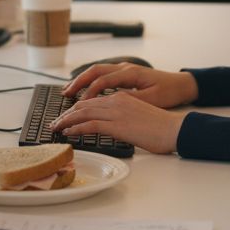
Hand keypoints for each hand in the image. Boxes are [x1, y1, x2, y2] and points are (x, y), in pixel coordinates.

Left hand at [50, 91, 187, 154]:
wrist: (174, 129)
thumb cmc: (161, 127)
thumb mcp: (139, 116)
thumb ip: (123, 117)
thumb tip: (113, 126)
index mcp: (122, 97)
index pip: (93, 101)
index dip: (77, 108)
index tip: (67, 116)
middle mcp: (116, 100)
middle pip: (84, 105)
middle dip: (67, 114)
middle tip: (55, 122)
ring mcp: (116, 112)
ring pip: (83, 113)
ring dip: (66, 120)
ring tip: (56, 127)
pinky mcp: (117, 125)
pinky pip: (90, 124)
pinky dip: (76, 128)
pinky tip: (68, 132)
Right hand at [62, 63, 197, 108]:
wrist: (183, 85)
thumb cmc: (170, 92)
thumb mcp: (153, 99)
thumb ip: (132, 99)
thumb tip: (112, 102)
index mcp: (131, 73)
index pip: (103, 80)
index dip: (89, 92)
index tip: (79, 104)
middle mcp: (125, 68)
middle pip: (95, 71)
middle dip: (78, 82)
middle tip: (65, 94)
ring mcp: (125, 69)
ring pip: (98, 71)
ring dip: (82, 80)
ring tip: (69, 92)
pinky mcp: (126, 74)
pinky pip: (103, 75)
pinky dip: (91, 81)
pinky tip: (85, 91)